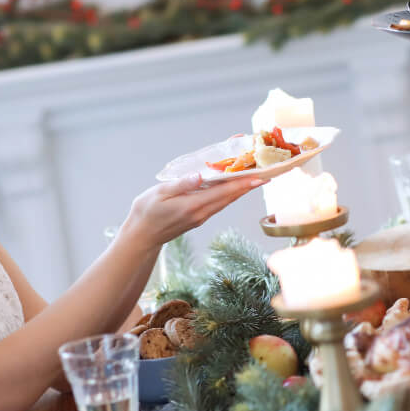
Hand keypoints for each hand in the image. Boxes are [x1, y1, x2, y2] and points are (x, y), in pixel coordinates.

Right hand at [129, 173, 263, 246]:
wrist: (142, 236)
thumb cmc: (146, 212)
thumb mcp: (159, 194)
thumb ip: (181, 184)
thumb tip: (200, 175)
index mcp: (192, 206)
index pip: (223, 193)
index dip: (243, 184)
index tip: (260, 177)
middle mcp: (201, 213)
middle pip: (230, 197)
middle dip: (249, 185)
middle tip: (267, 173)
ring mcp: (201, 216)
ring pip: (226, 200)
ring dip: (242, 189)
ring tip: (256, 177)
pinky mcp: (199, 217)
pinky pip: (219, 202)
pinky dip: (229, 193)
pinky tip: (234, 185)